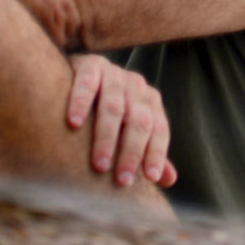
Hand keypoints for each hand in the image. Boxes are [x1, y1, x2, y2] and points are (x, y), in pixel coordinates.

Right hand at [66, 54, 176, 188]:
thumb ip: (147, 151)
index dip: (157, 153)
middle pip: (139, 120)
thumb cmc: (109, 111)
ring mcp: (114, 73)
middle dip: (132, 152)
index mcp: (150, 101)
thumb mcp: (130, 129)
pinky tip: (74, 124)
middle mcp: (136, 85)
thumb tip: (170, 180)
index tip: (150, 177)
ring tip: (100, 165)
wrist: (82, 74)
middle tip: (122, 180)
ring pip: (114, 106)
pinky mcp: (90, 64)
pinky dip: (81, 102)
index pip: (159, 129)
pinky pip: (87, 83)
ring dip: (107, 137)